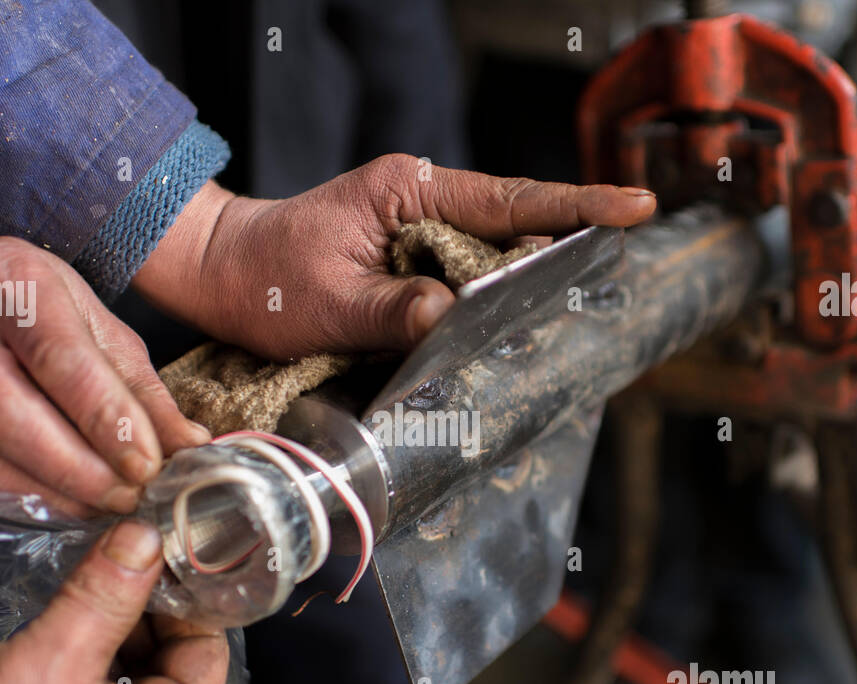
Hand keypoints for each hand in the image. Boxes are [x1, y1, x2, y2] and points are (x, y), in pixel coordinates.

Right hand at [0, 238, 210, 514]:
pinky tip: (61, 507)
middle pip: (9, 416)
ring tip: (105, 508)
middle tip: (130, 497)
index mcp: (7, 276)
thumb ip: (144, 391)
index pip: (58, 358)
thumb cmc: (45, 311)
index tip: (148, 465)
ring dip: (53, 496)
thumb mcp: (103, 330)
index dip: (106, 420)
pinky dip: (19, 501)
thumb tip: (189, 449)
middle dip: (80, 471)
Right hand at [0, 522, 228, 683]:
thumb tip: (144, 541)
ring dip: (105, 635)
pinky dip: (79, 666)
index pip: (208, 648)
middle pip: (170, 662)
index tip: (152, 552)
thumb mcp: (49, 661)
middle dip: (139, 612)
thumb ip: (103, 596)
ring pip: (128, 678)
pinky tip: (49, 638)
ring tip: (73, 596)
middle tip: (106, 564)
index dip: (182, 596)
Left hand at [131, 154, 656, 359]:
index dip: (573, 207)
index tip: (632, 207)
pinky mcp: (410, 258)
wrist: (224, 275)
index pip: (506, 198)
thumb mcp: (326, 303)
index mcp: (405, 191)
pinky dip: (487, 296)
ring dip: (523, 277)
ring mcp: (415, 229)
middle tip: (614, 262)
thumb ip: (391, 310)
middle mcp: (419, 202)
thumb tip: (450, 314)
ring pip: (490, 251)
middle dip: (561, 243)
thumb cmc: (267, 281)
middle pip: (510, 222)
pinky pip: (463, 274)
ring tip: (569, 298)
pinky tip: (504, 320)